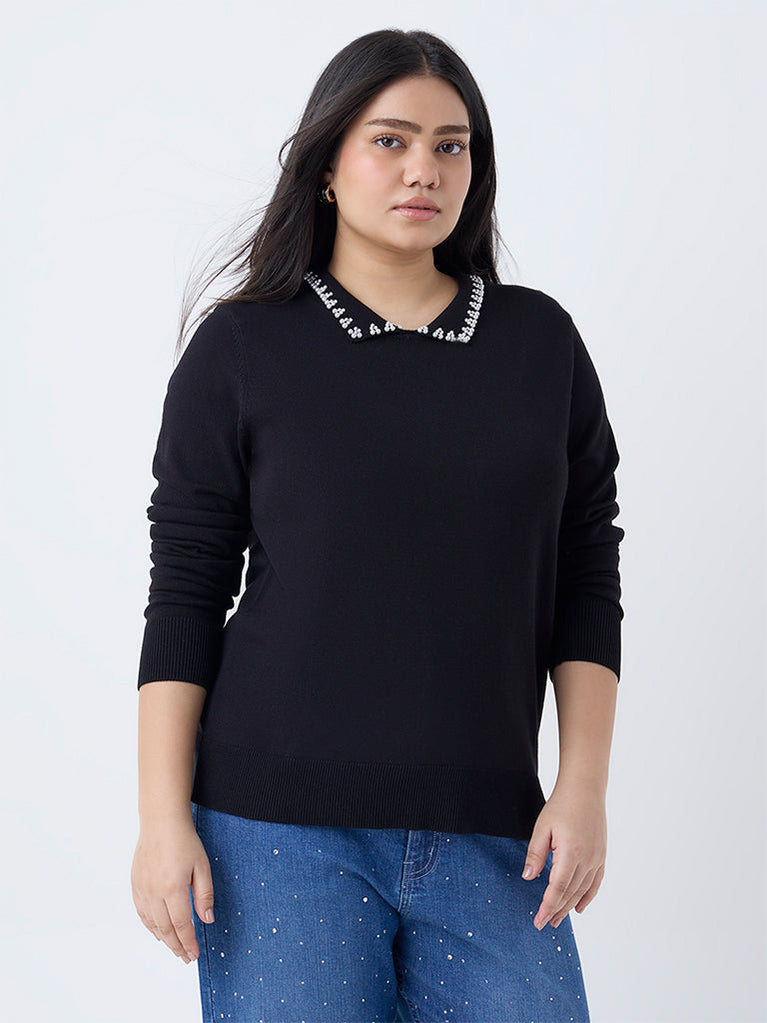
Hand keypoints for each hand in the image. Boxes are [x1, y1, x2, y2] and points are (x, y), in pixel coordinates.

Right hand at [131, 815, 214, 962]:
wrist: (161, 822)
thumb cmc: (184, 841)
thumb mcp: (202, 866)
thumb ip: (204, 895)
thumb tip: (207, 920)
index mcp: (173, 888)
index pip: (181, 925)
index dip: (188, 942)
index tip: (194, 954)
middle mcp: (154, 892)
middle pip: (166, 929)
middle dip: (177, 946)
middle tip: (186, 957)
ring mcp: (142, 889)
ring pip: (152, 923)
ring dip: (164, 939)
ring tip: (175, 948)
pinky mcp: (135, 884)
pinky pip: (141, 912)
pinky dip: (150, 926)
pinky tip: (158, 931)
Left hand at [521, 781, 606, 929]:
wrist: (585, 789)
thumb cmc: (561, 805)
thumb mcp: (542, 827)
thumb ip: (535, 854)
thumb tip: (528, 878)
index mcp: (570, 853)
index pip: (557, 888)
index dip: (547, 906)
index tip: (538, 920)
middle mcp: (587, 859)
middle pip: (570, 893)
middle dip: (557, 910)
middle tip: (545, 923)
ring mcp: (597, 858)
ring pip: (583, 890)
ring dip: (570, 906)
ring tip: (558, 918)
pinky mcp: (601, 855)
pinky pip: (595, 882)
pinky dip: (588, 897)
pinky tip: (579, 907)